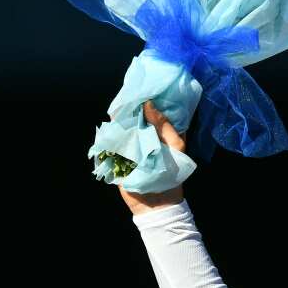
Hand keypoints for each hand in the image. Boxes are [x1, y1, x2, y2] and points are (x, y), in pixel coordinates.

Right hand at [117, 101, 186, 215]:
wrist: (157, 203)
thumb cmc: (172, 174)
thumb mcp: (176, 148)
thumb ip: (166, 127)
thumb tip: (149, 104)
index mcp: (164, 134)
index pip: (156, 112)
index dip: (151, 99)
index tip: (145, 85)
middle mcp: (148, 137)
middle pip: (137, 117)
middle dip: (132, 106)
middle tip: (128, 92)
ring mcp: (133, 146)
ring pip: (123, 126)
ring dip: (120, 117)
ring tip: (119, 105)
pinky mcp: (120, 155)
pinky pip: (113, 140)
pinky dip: (111, 132)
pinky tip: (111, 122)